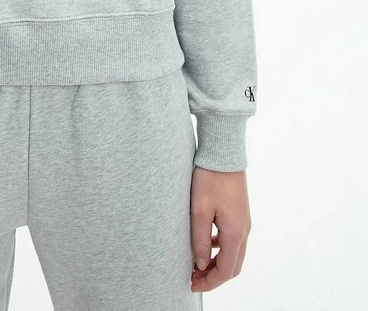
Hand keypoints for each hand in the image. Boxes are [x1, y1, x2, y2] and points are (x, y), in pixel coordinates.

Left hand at [190, 166, 251, 292]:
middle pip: (232, 266)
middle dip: (214, 276)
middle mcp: (244, 230)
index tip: (192, 284)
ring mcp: (243, 221)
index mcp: (235, 233)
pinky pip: (232, 239)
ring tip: (195, 262)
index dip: (209, 282)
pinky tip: (205, 243)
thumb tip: (200, 264)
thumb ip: (200, 240)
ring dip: (216, 262)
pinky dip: (220, 249)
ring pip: (233, 253)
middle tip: (193, 277)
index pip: (226, 270)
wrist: (224, 152)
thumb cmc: (210, 178)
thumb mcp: (199, 210)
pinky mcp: (239, 213)